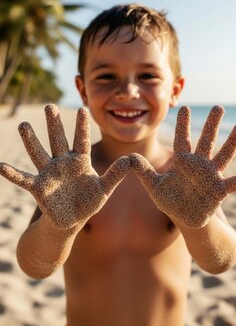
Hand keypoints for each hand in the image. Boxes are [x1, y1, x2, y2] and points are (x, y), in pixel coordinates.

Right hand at [0, 104, 129, 228]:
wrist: (72, 219)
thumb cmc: (88, 202)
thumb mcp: (105, 189)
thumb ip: (116, 174)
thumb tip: (132, 159)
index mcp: (80, 161)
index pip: (81, 140)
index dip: (81, 126)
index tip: (82, 108)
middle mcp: (63, 163)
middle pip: (58, 140)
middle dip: (54, 124)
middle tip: (51, 106)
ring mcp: (49, 174)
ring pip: (39, 153)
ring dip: (31, 141)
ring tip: (23, 125)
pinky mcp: (39, 187)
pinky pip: (24, 179)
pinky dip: (13, 174)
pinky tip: (1, 166)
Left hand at [131, 106, 235, 227]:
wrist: (185, 219)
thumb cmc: (171, 201)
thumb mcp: (154, 186)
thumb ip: (143, 171)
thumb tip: (129, 157)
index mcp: (182, 163)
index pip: (182, 139)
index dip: (183, 125)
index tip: (184, 107)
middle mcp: (198, 166)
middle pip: (206, 142)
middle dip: (211, 125)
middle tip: (218, 107)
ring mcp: (210, 177)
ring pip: (222, 156)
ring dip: (231, 143)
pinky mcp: (219, 191)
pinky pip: (235, 182)